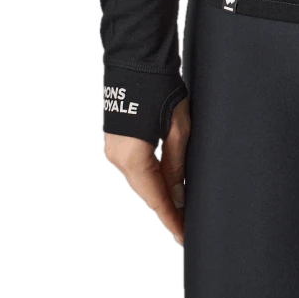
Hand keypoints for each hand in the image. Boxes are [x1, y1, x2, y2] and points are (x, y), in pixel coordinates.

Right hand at [102, 95, 190, 246]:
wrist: (139, 62)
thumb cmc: (161, 90)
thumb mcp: (178, 130)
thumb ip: (175, 166)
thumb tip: (177, 194)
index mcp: (133, 158)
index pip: (155, 198)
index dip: (170, 218)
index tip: (182, 234)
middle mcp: (118, 158)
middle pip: (146, 192)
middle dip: (166, 208)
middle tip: (184, 223)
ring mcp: (114, 150)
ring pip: (140, 181)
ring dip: (158, 193)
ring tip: (178, 207)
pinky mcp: (117, 142)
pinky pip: (135, 168)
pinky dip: (150, 178)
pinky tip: (164, 184)